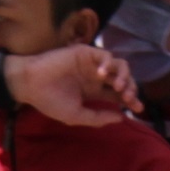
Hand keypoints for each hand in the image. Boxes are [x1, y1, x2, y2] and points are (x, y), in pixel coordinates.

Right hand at [3, 45, 140, 126]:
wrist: (31, 86)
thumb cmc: (50, 102)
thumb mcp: (77, 115)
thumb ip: (98, 117)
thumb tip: (121, 117)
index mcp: (95, 90)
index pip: (119, 93)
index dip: (131, 99)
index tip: (138, 109)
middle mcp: (96, 76)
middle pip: (123, 78)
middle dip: (131, 87)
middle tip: (129, 98)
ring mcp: (91, 63)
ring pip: (118, 64)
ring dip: (123, 75)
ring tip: (118, 88)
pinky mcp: (84, 52)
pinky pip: (104, 54)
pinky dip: (107, 64)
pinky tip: (101, 75)